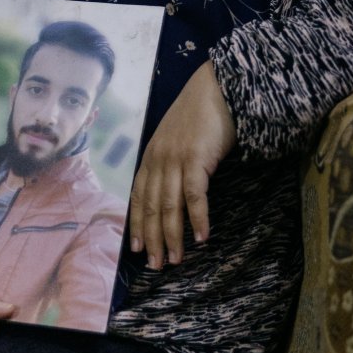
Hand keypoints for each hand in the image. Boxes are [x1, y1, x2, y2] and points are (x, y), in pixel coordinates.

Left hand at [128, 60, 235, 270]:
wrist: (215, 87)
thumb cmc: (199, 114)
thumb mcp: (176, 139)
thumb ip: (171, 162)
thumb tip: (173, 191)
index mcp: (150, 156)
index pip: (138, 197)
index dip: (137, 225)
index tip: (136, 249)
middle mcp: (158, 159)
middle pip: (151, 207)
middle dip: (152, 239)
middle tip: (156, 266)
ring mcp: (176, 159)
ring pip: (169, 206)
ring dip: (172, 236)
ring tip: (176, 260)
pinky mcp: (197, 159)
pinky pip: (195, 196)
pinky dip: (198, 218)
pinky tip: (202, 237)